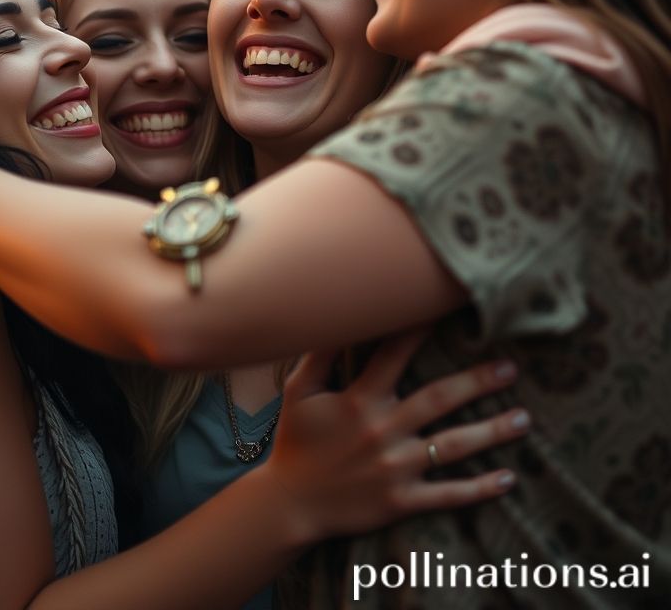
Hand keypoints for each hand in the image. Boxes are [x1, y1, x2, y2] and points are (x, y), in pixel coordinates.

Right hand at [266, 329, 526, 542]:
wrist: (290, 504)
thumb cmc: (296, 441)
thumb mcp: (297, 393)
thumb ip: (318, 356)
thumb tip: (335, 319)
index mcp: (359, 400)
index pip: (395, 355)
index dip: (420, 330)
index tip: (447, 310)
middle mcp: (383, 430)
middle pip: (439, 399)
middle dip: (477, 382)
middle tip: (510, 368)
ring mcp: (396, 468)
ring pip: (453, 446)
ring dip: (492, 432)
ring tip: (524, 418)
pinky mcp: (402, 500)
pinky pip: (448, 494)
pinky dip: (480, 488)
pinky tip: (508, 478)